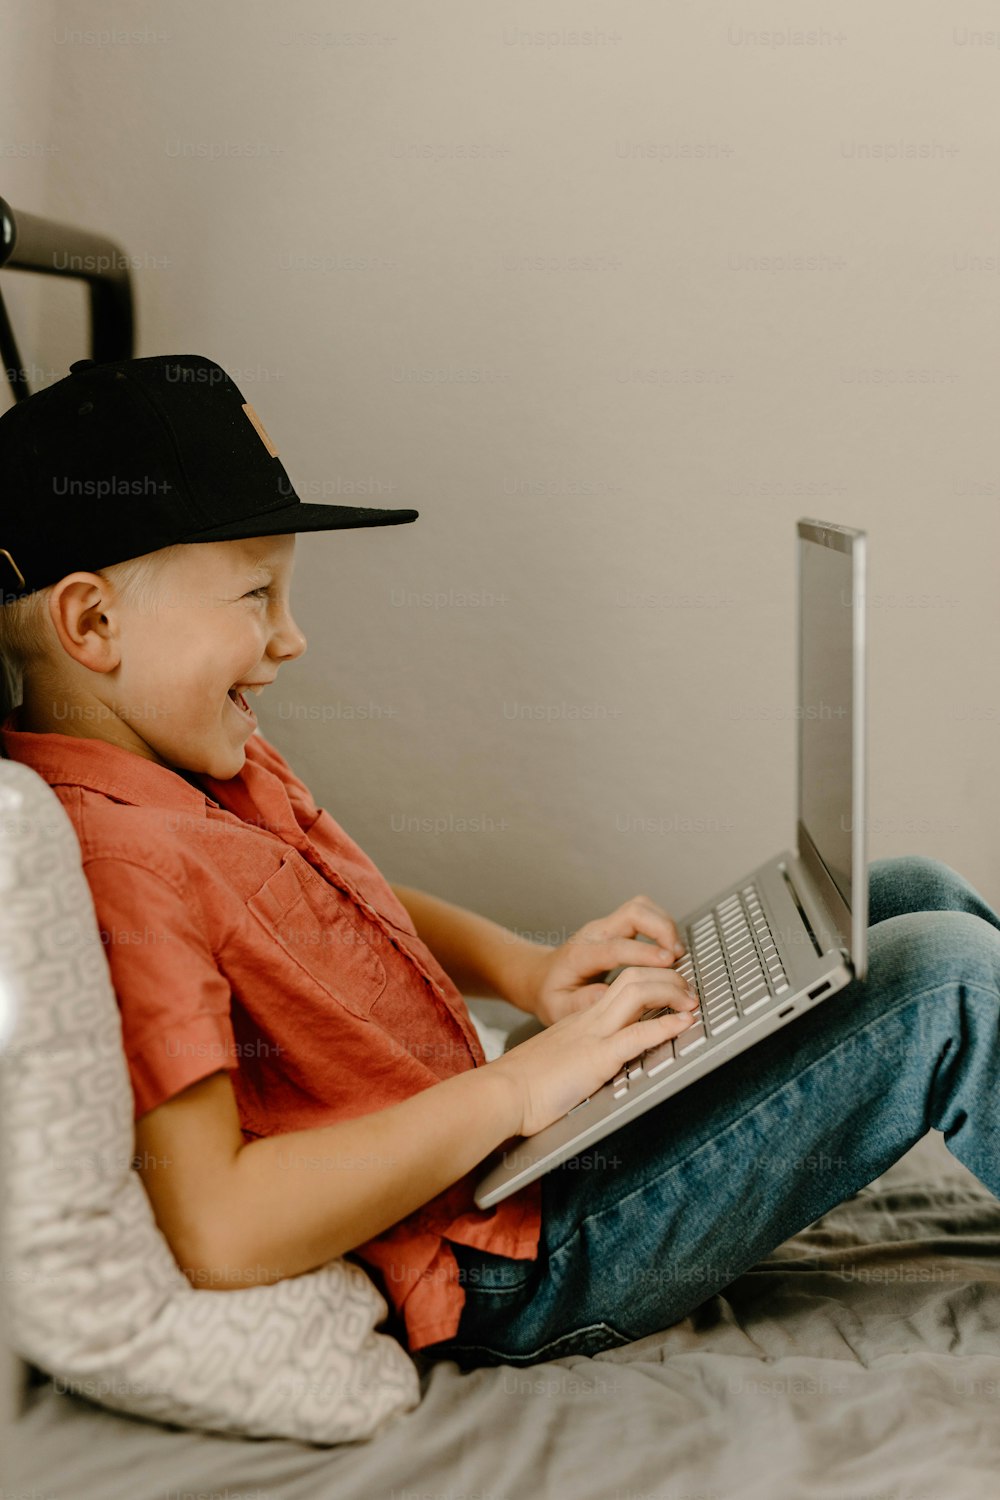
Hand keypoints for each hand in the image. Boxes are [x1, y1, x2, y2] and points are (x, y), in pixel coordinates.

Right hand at [489, 963, 698, 1136]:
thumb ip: (577, 1057)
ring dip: (672, 993)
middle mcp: (590, 1020)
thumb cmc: (523, 1086)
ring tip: (692, 1002)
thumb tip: (589, 1069)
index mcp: (581, 1020)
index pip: (623, 985)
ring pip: (638, 992)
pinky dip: (665, 1026)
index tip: (674, 990)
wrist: (501, 1093)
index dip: (653, 981)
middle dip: (668, 978)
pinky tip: (683, 1023)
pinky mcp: (596, 1058)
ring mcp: (593, 1036)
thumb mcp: (557, 1061)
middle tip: (690, 991)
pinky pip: (636, 1034)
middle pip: (634, 978)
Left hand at [521, 894, 687, 1027]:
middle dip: (661, 929)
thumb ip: (582, 1003)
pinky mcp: (617, 927)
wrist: (543, 976)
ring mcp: (607, 927)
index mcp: (581, 954)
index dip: (643, 952)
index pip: (615, 946)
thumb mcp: (558, 1008)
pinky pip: (644, 913)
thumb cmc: (553, 993)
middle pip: (633, 912)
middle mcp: (595, 934)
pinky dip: (662, 925)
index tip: (667, 961)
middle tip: (678, 955)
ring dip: (664, 925)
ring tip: (678, 951)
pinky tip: (670, 946)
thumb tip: (610, 996)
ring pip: (641, 907)